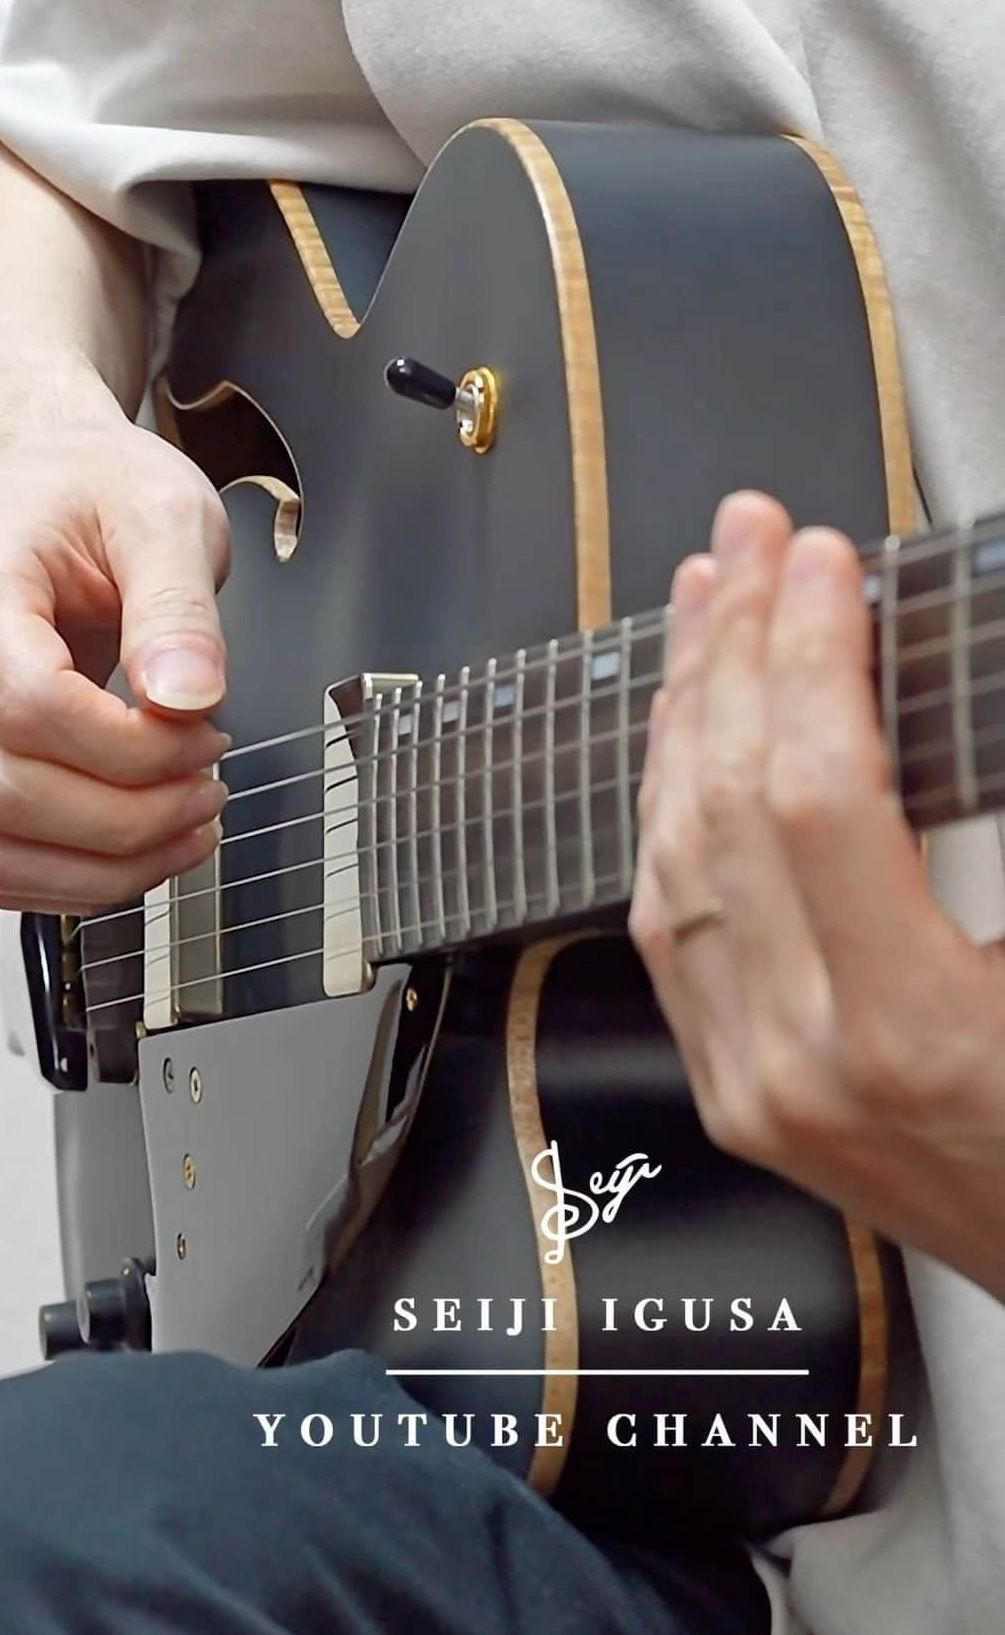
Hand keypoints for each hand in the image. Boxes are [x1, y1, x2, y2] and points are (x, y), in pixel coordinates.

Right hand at [0, 384, 231, 913]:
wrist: (53, 480)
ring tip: (189, 827)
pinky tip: (145, 847)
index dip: (131, 748)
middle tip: (210, 786)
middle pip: (9, 792)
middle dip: (132, 817)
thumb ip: (179, 609)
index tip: (206, 735)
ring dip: (108, 867)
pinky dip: (78, 877)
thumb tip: (186, 697)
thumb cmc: (98, 490)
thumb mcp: (166, 516)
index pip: (32, 706)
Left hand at [629, 490, 1004, 1300]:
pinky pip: (663, 926)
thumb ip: (1002, 821)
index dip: (815, 657)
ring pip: (671, 860)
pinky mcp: (734, 1094)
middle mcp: (801, 1064)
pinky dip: (668, 809)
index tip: (823, 560)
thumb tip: (957, 699)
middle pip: (727, 809)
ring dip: (687, 712)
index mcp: (912, 1035)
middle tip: (750, 540)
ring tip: (706, 605)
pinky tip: (684, 733)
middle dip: (736, 650)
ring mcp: (750, 1086)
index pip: (820, 797)